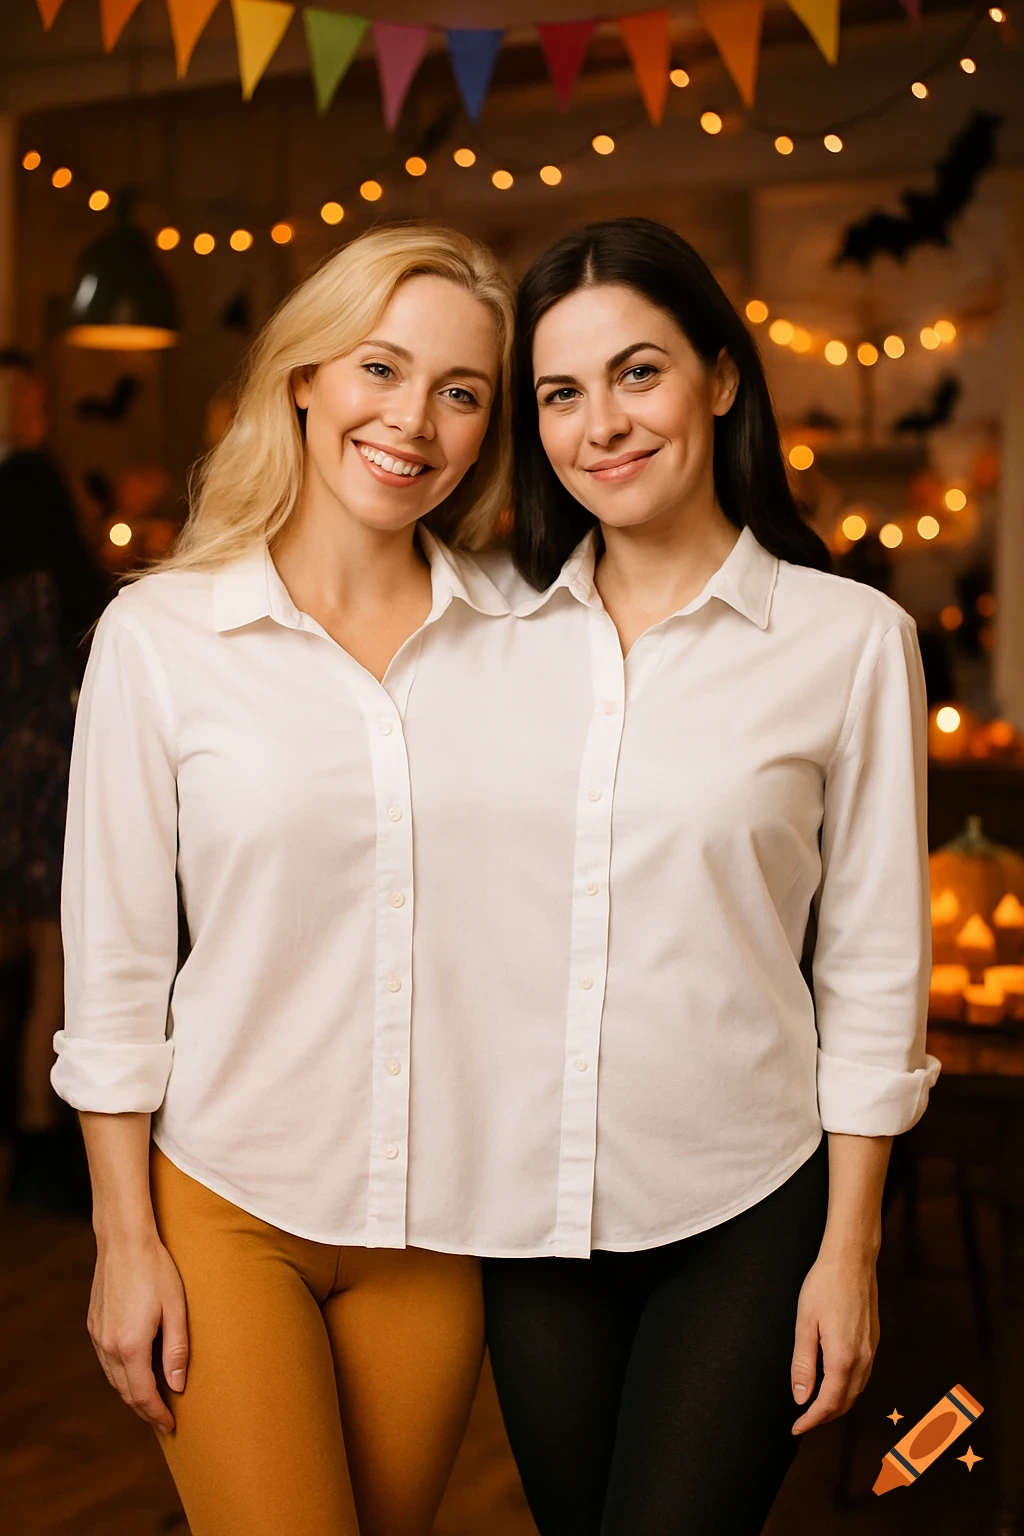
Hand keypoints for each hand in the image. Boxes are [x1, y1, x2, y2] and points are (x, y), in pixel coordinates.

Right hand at [88, 1232, 187, 1432]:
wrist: (124, 1241)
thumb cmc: (156, 1271)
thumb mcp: (176, 1309)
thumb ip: (177, 1351)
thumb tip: (178, 1386)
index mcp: (131, 1346)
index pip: (143, 1395)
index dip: (157, 1414)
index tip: (171, 1425)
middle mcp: (108, 1346)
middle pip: (125, 1391)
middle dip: (145, 1408)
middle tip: (164, 1418)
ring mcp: (97, 1336)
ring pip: (114, 1378)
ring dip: (132, 1392)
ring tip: (153, 1398)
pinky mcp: (94, 1324)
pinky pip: (107, 1360)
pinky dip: (121, 1373)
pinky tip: (136, 1369)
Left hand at [789, 1246, 877, 1434]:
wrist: (852, 1259)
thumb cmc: (824, 1285)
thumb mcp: (805, 1323)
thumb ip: (803, 1364)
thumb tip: (801, 1397)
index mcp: (843, 1358)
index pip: (828, 1403)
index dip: (812, 1420)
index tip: (796, 1428)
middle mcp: (863, 1359)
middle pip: (845, 1402)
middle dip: (824, 1416)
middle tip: (803, 1420)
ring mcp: (872, 1350)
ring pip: (857, 1390)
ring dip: (838, 1403)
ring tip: (815, 1405)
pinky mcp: (874, 1340)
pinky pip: (863, 1375)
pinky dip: (848, 1387)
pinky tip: (835, 1382)